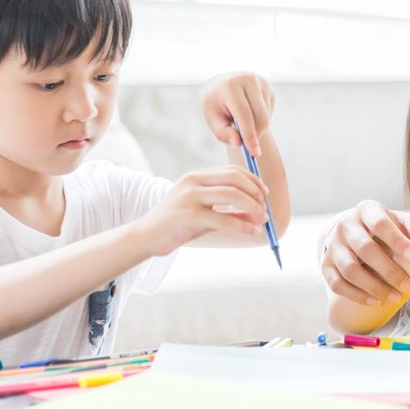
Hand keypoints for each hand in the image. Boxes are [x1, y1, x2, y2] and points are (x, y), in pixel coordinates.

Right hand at [134, 166, 268, 255]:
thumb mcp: (205, 214)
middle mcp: (193, 181)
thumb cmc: (176, 225)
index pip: (232, 171)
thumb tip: (258, 215)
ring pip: (232, 195)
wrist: (145, 237)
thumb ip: (229, 212)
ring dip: (253, 207)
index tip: (265, 194)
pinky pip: (223, 218)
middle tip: (264, 210)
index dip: (253, 181)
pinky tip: (252, 231)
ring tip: (262, 220)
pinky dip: (242, 225)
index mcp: (196, 177)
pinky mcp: (187, 215)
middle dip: (255, 193)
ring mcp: (189, 197)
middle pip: (235, 179)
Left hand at [201, 72, 275, 154]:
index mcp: (230, 85)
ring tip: (240, 124)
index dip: (249, 135)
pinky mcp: (268, 88)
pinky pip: (269, 112)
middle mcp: (248, 79)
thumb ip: (223, 133)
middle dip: (256, 135)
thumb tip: (238, 142)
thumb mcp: (212, 118)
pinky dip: (261, 121)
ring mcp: (261, 82)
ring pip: (266, 116)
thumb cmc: (215, 104)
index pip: (244, 114)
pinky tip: (249, 116)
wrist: (221, 85)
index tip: (254, 153)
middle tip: (248, 147)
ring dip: (257, 128)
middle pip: (260, 116)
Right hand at [321, 201, 409, 305]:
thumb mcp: (399, 221)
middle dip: (388, 270)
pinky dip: (356, 295)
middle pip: (365, 249)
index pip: (380, 224)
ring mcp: (333, 246)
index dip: (397, 241)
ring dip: (373, 286)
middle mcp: (346, 225)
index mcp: (366, 210)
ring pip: (350, 269)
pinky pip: (337, 284)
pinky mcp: (325, 265)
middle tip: (408, 286)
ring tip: (394, 297)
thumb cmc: (382, 226)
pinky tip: (376, 301)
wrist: (350, 229)